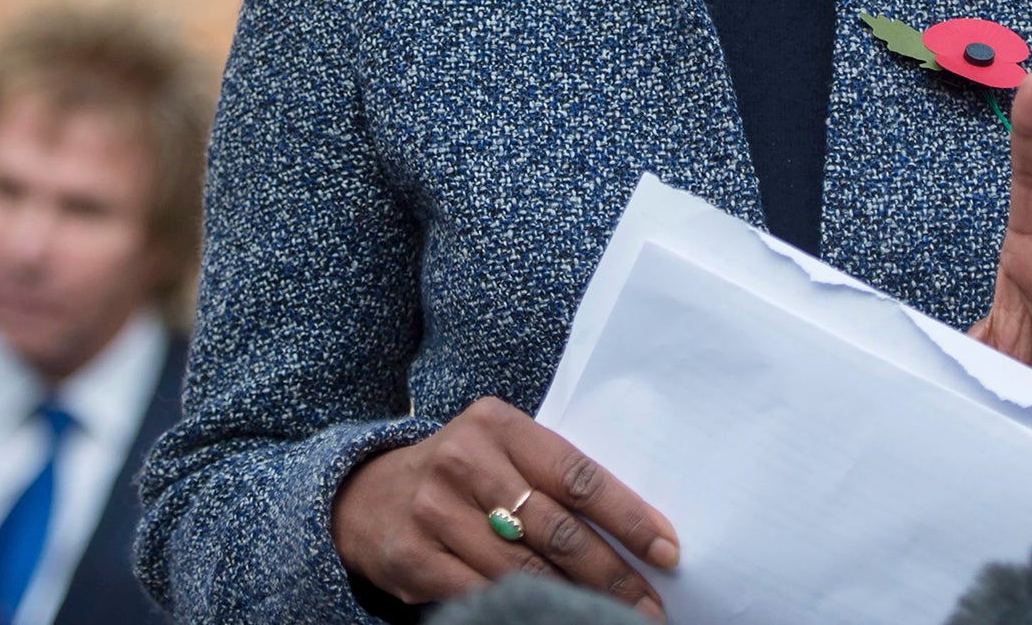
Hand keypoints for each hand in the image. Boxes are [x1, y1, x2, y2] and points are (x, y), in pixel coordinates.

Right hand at [331, 396, 678, 615]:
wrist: (364, 494)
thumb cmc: (460, 471)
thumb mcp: (499, 449)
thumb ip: (551, 473)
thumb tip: (633, 526)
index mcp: (497, 425)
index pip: (578, 474)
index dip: (628, 516)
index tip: (667, 550)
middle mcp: (465, 462)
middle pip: (556, 528)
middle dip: (610, 573)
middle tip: (648, 604)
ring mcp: (435, 511)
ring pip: (522, 569)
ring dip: (574, 601)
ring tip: (612, 619)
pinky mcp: (413, 558)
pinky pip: (481, 594)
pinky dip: (522, 611)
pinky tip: (552, 620)